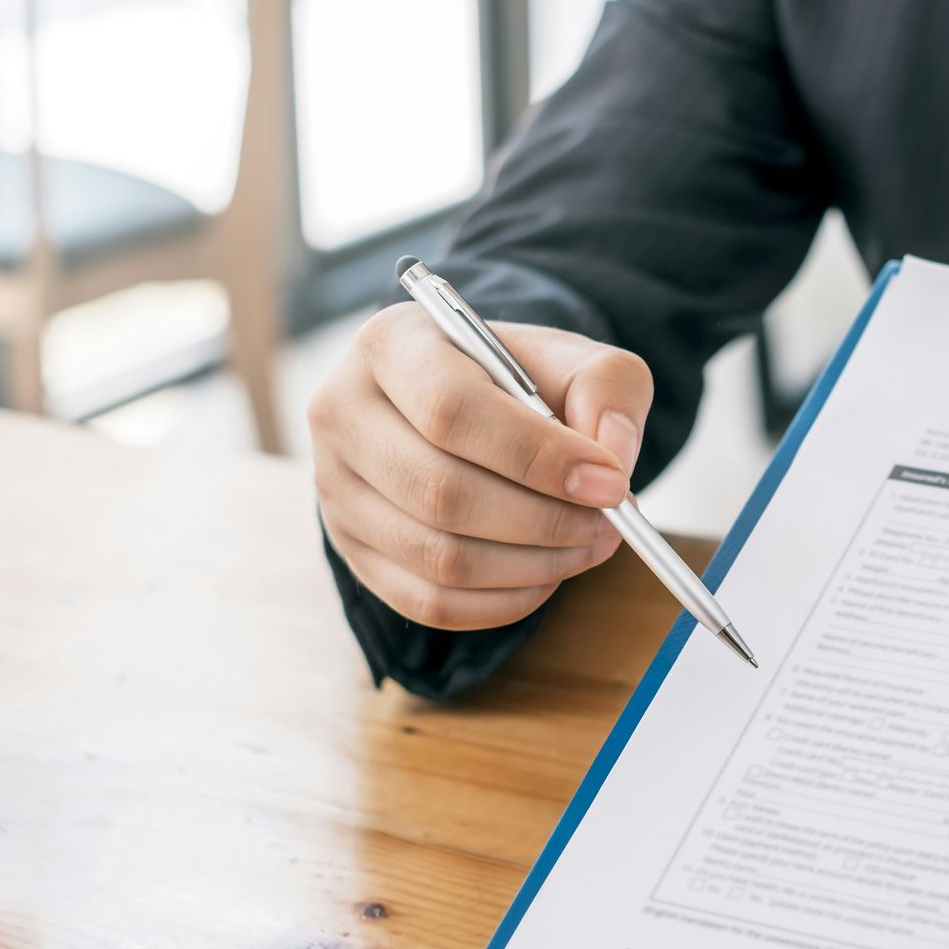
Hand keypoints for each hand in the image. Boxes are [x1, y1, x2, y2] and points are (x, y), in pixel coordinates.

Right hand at [311, 305, 653, 629]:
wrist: (470, 408)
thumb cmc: (520, 382)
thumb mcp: (575, 359)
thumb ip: (607, 389)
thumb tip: (611, 455)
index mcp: (392, 345)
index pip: (453, 410)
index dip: (537, 456)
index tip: (610, 483)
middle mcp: (343, 414)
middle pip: (441, 492)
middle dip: (545, 520)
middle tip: (611, 524)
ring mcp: (337, 489)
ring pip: (438, 558)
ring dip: (533, 566)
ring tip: (589, 545)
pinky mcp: (352, 549)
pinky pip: (430, 602)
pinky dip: (503, 601)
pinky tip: (548, 575)